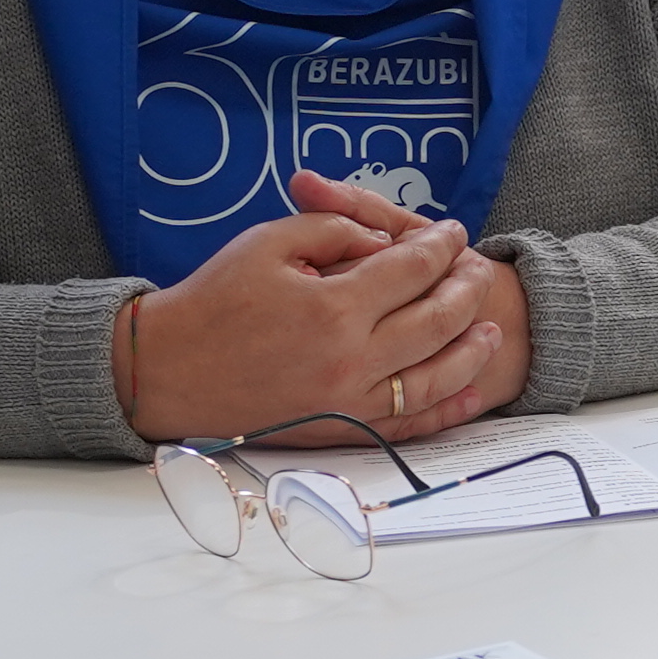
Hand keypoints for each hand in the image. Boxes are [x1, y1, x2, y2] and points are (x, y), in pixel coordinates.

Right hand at [115, 174, 520, 444]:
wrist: (166, 371)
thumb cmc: (212, 300)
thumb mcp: (268, 242)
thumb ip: (333, 228)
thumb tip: (385, 238)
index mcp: (333, 308)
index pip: (411, 269)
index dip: (438, 245)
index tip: (452, 231)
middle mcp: (351, 359)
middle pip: (437, 320)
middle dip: (466, 290)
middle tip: (479, 270)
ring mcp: (350, 401)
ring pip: (435, 376)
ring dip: (471, 349)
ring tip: (491, 328)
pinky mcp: (342, 430)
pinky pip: (410, 423)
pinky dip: (447, 407)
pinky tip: (468, 388)